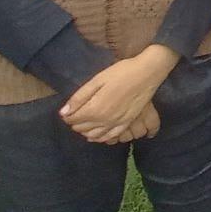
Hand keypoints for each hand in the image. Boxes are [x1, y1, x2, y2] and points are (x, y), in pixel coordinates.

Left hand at [61, 45, 177, 142]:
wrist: (146, 73)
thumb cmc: (120, 73)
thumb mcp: (96, 80)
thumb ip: (79, 98)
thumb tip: (63, 113)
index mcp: (94, 109)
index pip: (73, 119)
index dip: (67, 115)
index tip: (68, 110)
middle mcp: (104, 121)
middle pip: (82, 128)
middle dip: (75, 122)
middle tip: (75, 114)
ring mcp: (116, 124)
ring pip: (94, 135)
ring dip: (85, 131)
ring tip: (84, 123)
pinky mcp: (126, 123)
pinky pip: (110, 137)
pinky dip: (100, 138)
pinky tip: (96, 135)